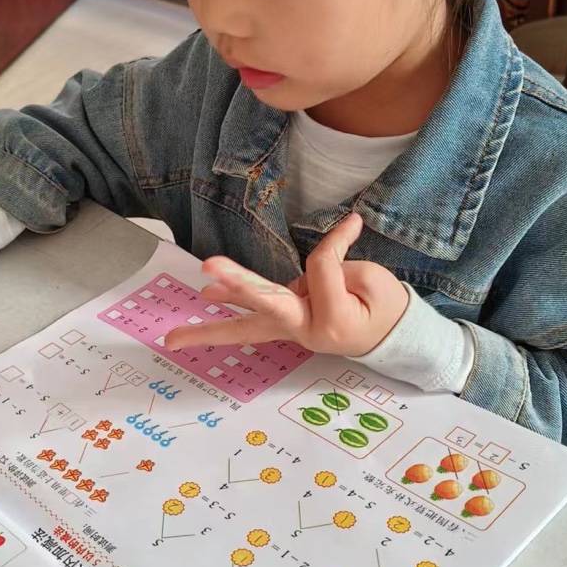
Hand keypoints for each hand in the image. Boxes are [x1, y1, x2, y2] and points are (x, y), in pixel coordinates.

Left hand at [164, 212, 408, 358]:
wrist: (393, 340)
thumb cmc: (387, 310)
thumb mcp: (376, 281)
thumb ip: (339, 268)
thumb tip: (310, 264)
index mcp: (332, 321)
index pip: (321, 268)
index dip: (336, 242)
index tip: (352, 226)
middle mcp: (305, 331)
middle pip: (267, 306)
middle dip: (238, 284)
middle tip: (208, 267)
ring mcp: (292, 331)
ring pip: (249, 326)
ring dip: (211, 329)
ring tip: (173, 337)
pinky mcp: (287, 325)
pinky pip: (256, 318)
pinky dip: (234, 304)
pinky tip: (208, 298)